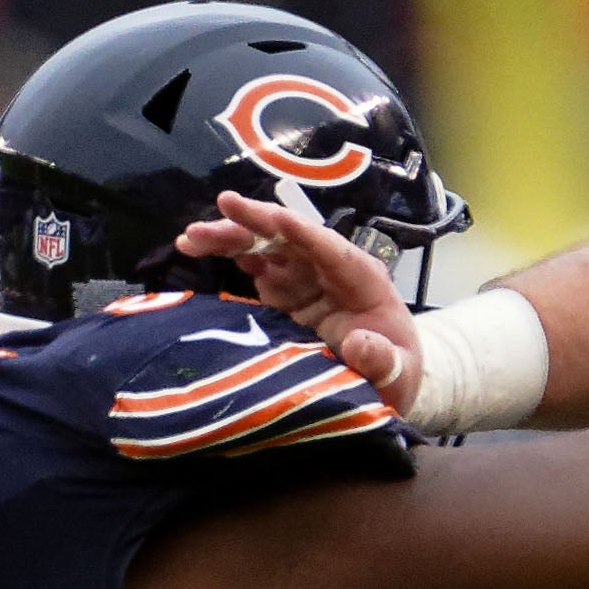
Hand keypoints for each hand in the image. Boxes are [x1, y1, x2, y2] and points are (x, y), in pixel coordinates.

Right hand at [177, 191, 423, 408]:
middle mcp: (329, 270)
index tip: (278, 219)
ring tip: (190, 235)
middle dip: (258, 221)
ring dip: (230, 236)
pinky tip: (193, 248)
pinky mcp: (281, 292)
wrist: (381, 383)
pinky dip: (224, 256)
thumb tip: (358, 344)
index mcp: (363, 280)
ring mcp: (302, 278)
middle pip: (292, 238)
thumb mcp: (398, 375)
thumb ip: (382, 361)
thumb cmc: (394, 373)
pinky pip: (251, 265)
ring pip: (265, 246)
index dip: (305, 234)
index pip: (333, 250)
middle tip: (223, 205)